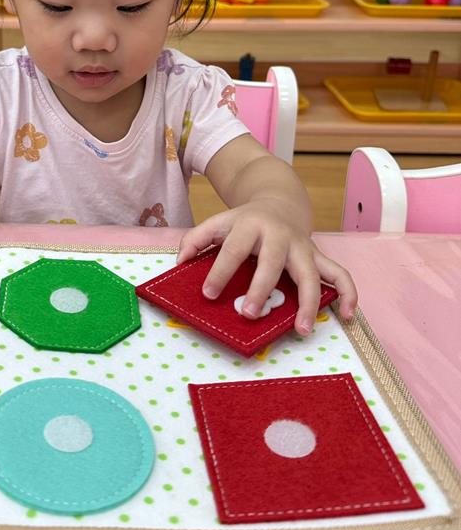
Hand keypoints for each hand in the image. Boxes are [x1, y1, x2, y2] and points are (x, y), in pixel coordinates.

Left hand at [177, 198, 357, 334]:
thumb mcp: (217, 222)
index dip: (220, 271)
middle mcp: (279, 235)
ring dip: (309, 301)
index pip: (233, 249)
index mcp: (250, 225)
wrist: (279, 200)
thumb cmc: (244, 221)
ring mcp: (303, 246)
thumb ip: (196, 240)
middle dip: (262, 288)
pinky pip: (339, 274)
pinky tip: (347, 316)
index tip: (207, 294)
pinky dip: (348, 293)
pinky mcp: (318, 256)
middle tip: (250, 314)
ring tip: (302, 329)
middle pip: (272, 261)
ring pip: (311, 272)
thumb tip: (180, 262)